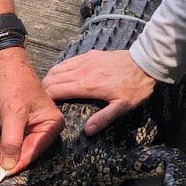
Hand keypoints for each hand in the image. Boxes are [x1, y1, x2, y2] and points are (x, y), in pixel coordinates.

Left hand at [0, 48, 64, 172]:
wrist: (0, 65)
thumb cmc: (13, 83)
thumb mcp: (13, 113)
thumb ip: (12, 141)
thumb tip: (8, 165)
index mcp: (51, 123)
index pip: (33, 150)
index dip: (16, 163)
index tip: (0, 174)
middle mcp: (43, 127)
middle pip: (22, 151)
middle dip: (3, 161)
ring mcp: (29, 127)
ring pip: (13, 148)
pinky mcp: (16, 125)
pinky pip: (7, 141)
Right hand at [43, 48, 157, 135]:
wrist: (145, 63)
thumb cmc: (135, 87)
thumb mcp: (122, 107)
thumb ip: (104, 118)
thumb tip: (87, 131)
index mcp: (87, 85)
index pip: (57, 90)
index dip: (46, 98)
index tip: (43, 106)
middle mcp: (82, 71)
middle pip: (53, 78)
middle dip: (45, 89)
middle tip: (41, 99)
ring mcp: (85, 60)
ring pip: (58, 68)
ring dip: (50, 78)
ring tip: (47, 89)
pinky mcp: (90, 54)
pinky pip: (69, 60)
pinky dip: (60, 68)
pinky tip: (61, 74)